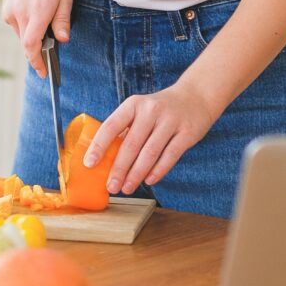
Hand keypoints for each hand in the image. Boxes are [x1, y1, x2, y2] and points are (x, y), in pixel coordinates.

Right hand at [2, 0, 72, 75]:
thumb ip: (62, 18)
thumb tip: (62, 40)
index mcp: (37, 10)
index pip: (32, 45)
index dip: (37, 62)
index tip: (44, 72)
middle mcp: (19, 13)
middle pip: (27, 43)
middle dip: (39, 48)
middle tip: (52, 42)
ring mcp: (10, 11)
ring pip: (22, 35)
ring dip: (34, 34)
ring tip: (45, 13)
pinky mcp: (5, 9)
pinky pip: (17, 25)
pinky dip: (27, 25)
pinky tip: (35, 8)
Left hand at [84, 79, 215, 194]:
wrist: (196, 96)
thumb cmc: (160, 109)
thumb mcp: (140, 110)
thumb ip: (126, 130)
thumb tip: (105, 159)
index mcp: (134, 104)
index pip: (111, 126)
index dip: (99, 146)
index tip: (89, 164)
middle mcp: (151, 110)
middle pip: (131, 144)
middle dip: (119, 169)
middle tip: (111, 186)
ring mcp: (170, 121)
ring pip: (150, 153)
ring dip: (136, 174)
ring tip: (127, 188)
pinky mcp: (187, 133)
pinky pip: (169, 156)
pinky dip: (158, 171)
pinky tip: (149, 181)